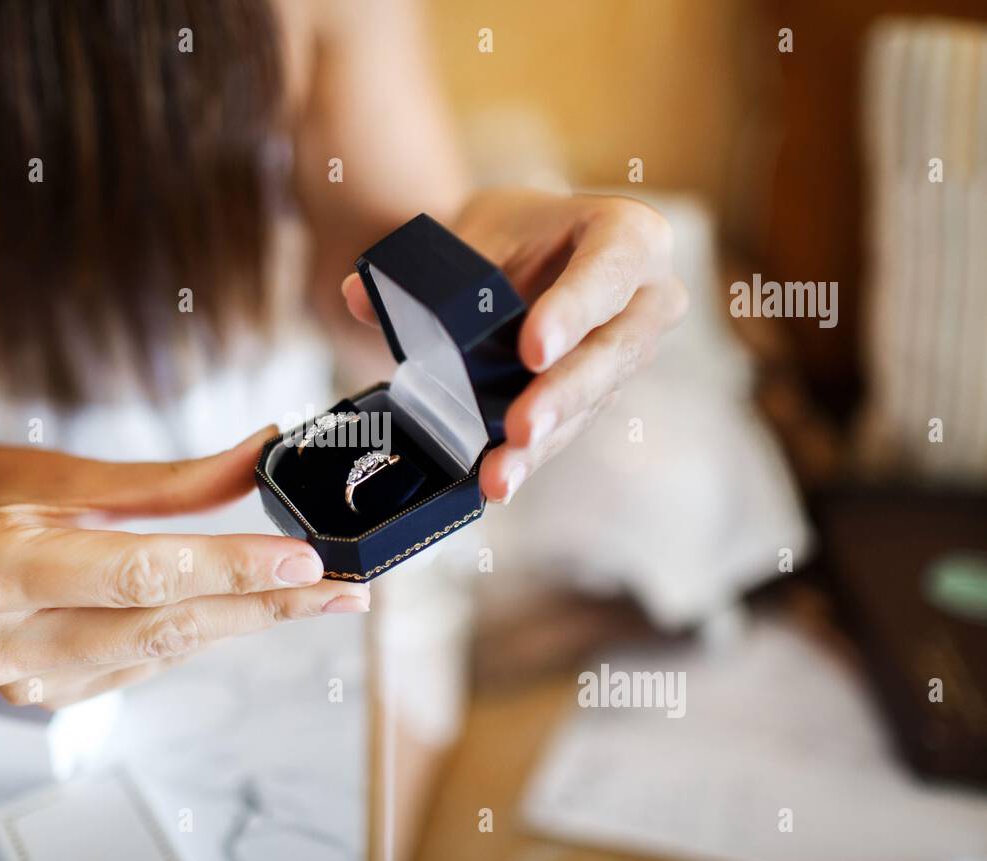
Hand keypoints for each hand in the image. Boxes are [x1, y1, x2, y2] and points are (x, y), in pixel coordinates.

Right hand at [0, 428, 368, 707]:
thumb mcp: (68, 473)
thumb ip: (169, 482)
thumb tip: (262, 455)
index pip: (137, 572)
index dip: (230, 568)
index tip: (306, 561)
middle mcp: (0, 640)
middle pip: (162, 624)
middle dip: (262, 605)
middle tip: (341, 591)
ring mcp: (21, 681)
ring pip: (161, 650)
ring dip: (241, 622)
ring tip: (311, 596)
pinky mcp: (46, 699)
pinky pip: (144, 665)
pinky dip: (195, 634)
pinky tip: (232, 609)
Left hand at [343, 188, 686, 501]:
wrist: (513, 258)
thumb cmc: (502, 236)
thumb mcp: (467, 237)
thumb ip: (416, 268)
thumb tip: (358, 294)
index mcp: (627, 234)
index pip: (610, 270)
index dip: (575, 311)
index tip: (531, 351)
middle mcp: (646, 297)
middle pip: (613, 351)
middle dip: (562, 394)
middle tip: (518, 427)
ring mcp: (626, 354)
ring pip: (592, 401)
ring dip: (543, 441)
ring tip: (499, 473)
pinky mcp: (598, 398)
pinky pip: (568, 430)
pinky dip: (529, 457)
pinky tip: (497, 481)